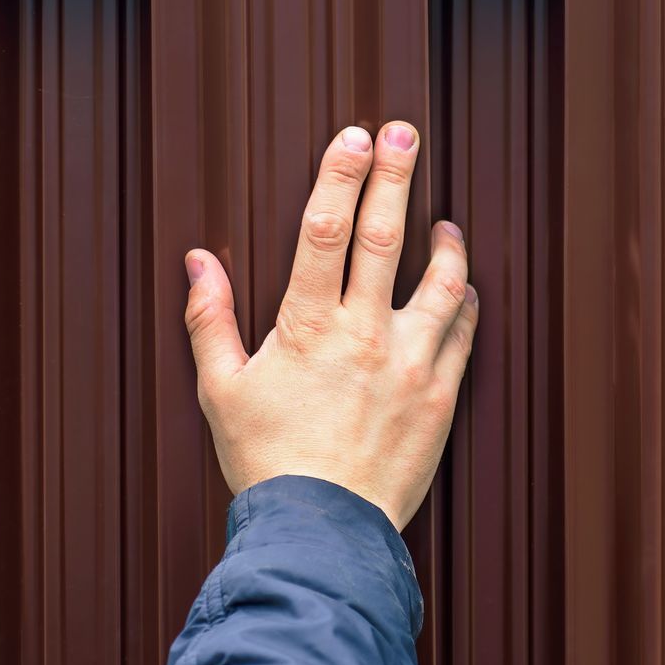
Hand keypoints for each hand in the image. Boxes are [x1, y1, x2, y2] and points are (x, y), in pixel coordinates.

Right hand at [182, 122, 479, 530]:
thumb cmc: (267, 462)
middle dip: (394, 174)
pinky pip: (464, 332)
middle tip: (404, 132)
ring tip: (445, 222)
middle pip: (384, 235)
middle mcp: (365, 334)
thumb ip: (210, 319)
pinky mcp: (441, 396)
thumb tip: (199, 260)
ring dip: (444, 243)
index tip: (352, 136)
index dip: (339, 175)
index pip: (325, 229)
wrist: (324, 533)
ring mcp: (411, 363)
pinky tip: (462, 288)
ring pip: (440, 281)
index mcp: (308, 326)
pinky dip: (465, 302)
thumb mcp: (222, 390)